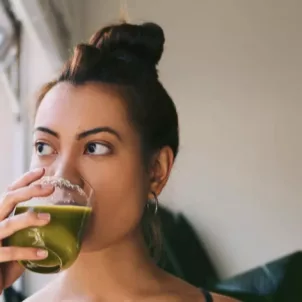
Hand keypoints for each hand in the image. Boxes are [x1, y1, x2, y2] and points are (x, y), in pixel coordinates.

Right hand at [0, 168, 53, 292]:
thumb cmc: (5, 261)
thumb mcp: (17, 240)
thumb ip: (30, 230)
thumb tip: (56, 220)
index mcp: (0, 215)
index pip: (10, 192)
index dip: (24, 180)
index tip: (41, 171)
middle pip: (7, 199)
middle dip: (29, 191)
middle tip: (50, 188)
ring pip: (8, 224)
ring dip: (29, 219)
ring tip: (48, 218)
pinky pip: (9, 253)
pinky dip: (28, 252)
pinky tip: (44, 253)